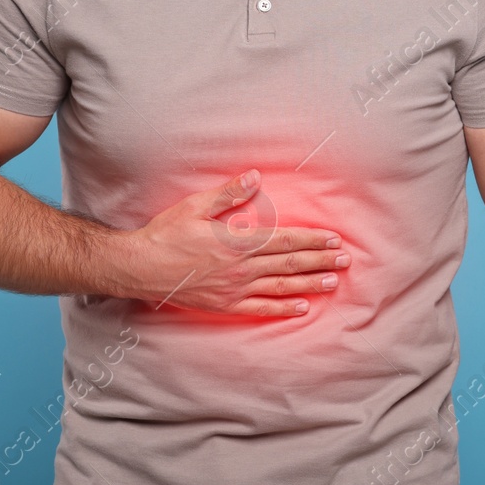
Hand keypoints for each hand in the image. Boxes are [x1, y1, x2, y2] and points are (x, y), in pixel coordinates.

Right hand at [122, 169, 347, 316]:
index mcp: (237, 242)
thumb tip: (255, 176)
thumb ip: (228, 193)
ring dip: (310, 283)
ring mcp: (234, 289)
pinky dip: (283, 308)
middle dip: (320, 260)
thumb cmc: (166, 234)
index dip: (312, 239)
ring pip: (281, 286)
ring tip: (333, 282)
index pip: (285, 239)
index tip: (333, 239)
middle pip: (289, 263)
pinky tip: (302, 307)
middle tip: (345, 260)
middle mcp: (241, 268)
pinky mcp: (225, 305)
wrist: (139, 268)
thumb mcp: (195, 206)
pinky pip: (260, 308)